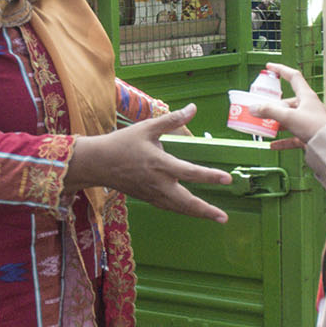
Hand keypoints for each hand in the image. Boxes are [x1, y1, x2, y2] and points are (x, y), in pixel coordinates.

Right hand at [66, 104, 231, 223]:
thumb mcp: (146, 127)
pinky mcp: (147, 198)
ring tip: (214, 217)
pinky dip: (182, 210)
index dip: (210, 176)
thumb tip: (192, 108)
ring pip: (178, 208)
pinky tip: (192, 211)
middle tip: (223, 218)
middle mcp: (158, 183)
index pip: (190, 172)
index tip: (227, 179)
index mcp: (159, 164)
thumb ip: (172, 119)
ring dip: (197, 213)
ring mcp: (152, 193)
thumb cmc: (122, 143)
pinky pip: (169, 207)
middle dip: (206, 210)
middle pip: (186, 202)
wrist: (97, 163)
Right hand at [248, 62, 325, 150]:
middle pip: (287, 102)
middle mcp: (308, 107)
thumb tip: (254, 108)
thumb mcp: (288, 116)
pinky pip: (292, 136)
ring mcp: (308, 121)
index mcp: (306, 96)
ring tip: (265, 126)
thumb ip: (269, 111)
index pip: (293, 77)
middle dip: (274, 106)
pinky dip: (282, 140)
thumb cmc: (314, 127)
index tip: (269, 67)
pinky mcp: (308, 135)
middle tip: (261, 108)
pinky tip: (273, 144)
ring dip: (277, 123)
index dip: (281, 70)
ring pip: (289, 119)